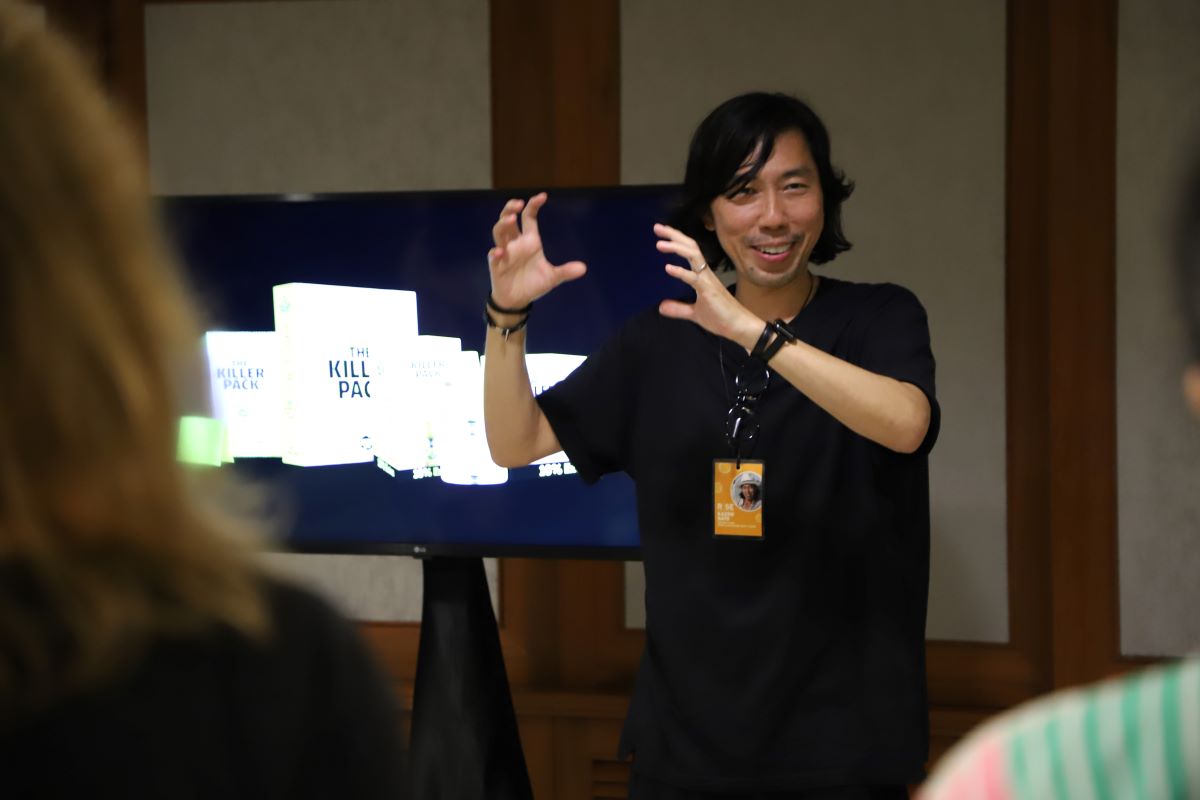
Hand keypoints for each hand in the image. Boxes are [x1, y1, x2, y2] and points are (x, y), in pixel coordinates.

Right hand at [488, 193, 586, 308]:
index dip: (533, 206)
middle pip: (509, 219)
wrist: (518, 300)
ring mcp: (505, 252)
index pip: (529, 218)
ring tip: (511, 219)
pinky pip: (493, 256)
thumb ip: (565, 271)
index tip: (542, 196)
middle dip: (511, 209)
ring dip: (503, 224)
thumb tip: (583, 268)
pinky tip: (499, 252)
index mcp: (530, 241)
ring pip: (499, 232)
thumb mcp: (552, 278)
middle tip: (518, 203)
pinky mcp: (496, 265)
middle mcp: (516, 243)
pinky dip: (495, 252)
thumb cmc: (533, 284)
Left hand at [654, 223, 760, 347]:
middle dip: (674, 236)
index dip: (676, 241)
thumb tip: (661, 307)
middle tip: (657, 227)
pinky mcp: (709, 291)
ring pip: (693, 256)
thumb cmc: (721, 318)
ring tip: (659, 244)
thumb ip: (678, 309)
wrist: (739, 327)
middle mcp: (706, 273)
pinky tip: (668, 268)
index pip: (689, 251)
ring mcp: (708, 280)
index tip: (661, 234)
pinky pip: (694, 278)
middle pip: (690, 247)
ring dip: (676, 247)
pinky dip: (681, 272)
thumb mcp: (694, 313)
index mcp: (703, 275)